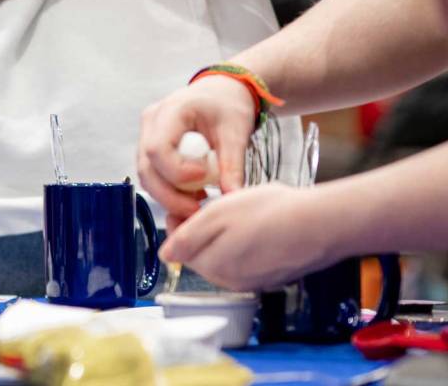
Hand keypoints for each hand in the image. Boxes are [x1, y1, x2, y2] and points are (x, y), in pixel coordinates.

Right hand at [136, 75, 256, 218]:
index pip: (157, 148)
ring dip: (168, 196)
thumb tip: (232, 199)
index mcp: (170, 110)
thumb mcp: (236, 133)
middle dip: (169, 195)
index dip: (176, 171)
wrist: (221, 92)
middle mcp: (151, 122)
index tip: (204, 178)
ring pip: (146, 175)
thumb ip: (233, 165)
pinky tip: (194, 193)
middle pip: (146, 167)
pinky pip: (153, 174)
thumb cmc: (229, 107)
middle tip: (197, 209)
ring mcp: (147, 134)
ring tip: (199, 202)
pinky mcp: (151, 147)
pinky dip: (169, 190)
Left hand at [159, 183, 335, 290]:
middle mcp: (231, 282)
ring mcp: (254, 281)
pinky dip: (248, 245)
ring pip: (226, 257)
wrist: (322, 224)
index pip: (179, 249)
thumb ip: (186, 239)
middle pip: (202, 255)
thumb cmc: (271, 213)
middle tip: (217, 206)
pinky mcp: (274, 276)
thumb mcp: (216, 216)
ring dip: (226, 238)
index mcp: (212, 267)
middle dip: (204, 232)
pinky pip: (249, 260)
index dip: (180, 223)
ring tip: (241, 214)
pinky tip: (261, 227)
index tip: (188, 205)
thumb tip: (165, 256)